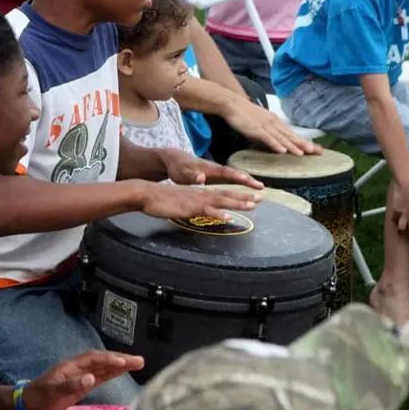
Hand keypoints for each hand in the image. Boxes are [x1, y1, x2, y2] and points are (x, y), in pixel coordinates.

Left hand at [22, 351, 143, 409]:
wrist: (29, 404)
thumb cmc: (39, 396)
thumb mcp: (52, 391)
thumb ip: (71, 384)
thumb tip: (91, 378)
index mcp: (72, 366)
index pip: (94, 359)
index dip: (109, 359)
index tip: (124, 362)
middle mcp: (79, 368)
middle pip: (103, 361)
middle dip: (121, 359)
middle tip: (140, 360)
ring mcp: (82, 376)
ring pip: (105, 368)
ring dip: (121, 365)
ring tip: (139, 363)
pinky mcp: (83, 385)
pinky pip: (101, 377)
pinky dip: (113, 373)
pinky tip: (123, 371)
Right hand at [139, 180, 259, 220]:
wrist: (147, 194)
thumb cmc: (162, 200)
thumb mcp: (182, 202)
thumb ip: (193, 205)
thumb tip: (201, 209)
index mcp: (200, 193)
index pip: (223, 193)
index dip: (238, 195)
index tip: (252, 197)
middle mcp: (201, 194)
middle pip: (226, 195)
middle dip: (244, 197)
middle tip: (261, 198)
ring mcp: (196, 200)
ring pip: (221, 201)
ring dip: (238, 203)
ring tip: (253, 205)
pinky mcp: (189, 208)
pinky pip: (207, 210)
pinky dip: (219, 213)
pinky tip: (229, 217)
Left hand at [161, 149, 262, 187]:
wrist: (173, 159)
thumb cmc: (177, 168)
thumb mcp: (181, 174)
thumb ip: (191, 176)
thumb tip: (202, 178)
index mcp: (208, 169)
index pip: (225, 172)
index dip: (236, 177)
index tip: (248, 180)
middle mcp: (215, 168)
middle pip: (234, 173)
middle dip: (248, 179)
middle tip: (261, 187)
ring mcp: (216, 170)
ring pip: (234, 175)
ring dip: (247, 180)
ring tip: (259, 187)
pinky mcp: (215, 174)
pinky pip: (231, 177)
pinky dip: (240, 180)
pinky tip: (247, 186)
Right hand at [222, 97, 321, 155]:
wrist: (232, 103)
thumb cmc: (244, 114)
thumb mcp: (260, 123)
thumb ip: (268, 133)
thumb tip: (274, 142)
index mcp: (275, 122)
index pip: (292, 133)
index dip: (304, 141)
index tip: (316, 149)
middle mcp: (273, 124)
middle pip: (291, 136)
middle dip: (304, 145)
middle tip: (317, 152)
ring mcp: (265, 126)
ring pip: (281, 138)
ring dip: (292, 146)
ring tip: (303, 154)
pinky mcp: (255, 129)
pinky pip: (267, 138)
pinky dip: (275, 144)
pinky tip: (283, 151)